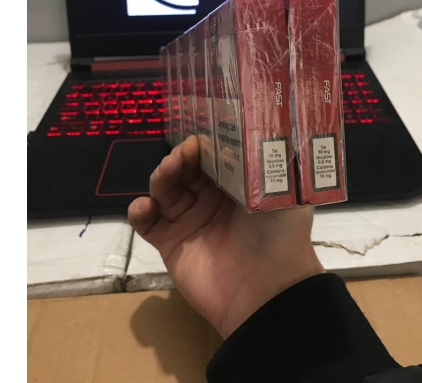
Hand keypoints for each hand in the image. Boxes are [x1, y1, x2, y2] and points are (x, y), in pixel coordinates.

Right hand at [128, 136, 323, 338]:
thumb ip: (262, 161)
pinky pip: (146, 222)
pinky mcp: (170, 244)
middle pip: (185, 168)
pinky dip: (140, 211)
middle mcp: (213, 199)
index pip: (214, 154)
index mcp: (239, 184)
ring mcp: (189, 221)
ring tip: (167, 173)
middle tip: (184, 154)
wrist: (267, 291)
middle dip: (181, 156)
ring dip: (161, 176)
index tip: (200, 135)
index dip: (205, 142)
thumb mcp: (282, 191)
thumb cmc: (279, 237)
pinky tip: (145, 207)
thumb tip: (247, 130)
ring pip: (164, 188)